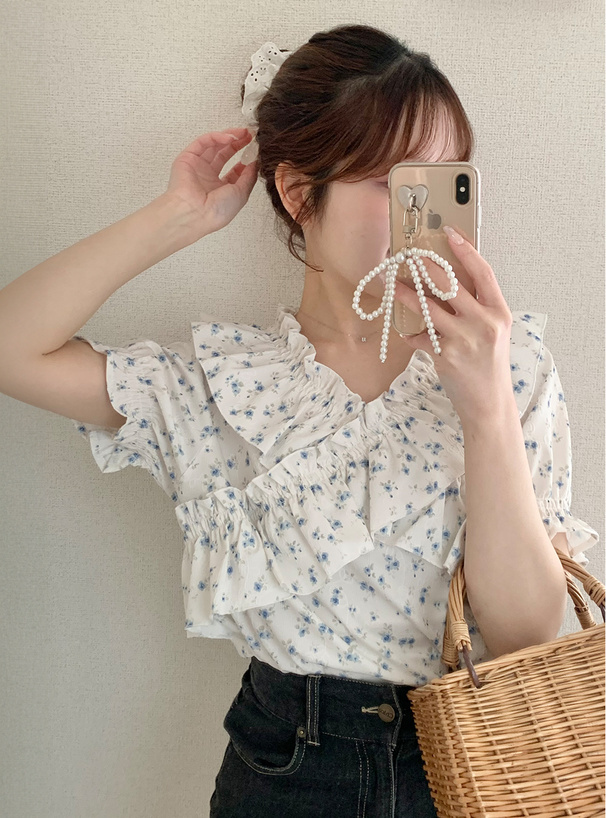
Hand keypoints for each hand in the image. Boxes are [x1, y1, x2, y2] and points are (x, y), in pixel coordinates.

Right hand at [165, 128, 258, 238]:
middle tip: (251, 136)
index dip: (245, 160)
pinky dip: (216, 137)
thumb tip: (255, 162)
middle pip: (224, 154)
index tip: (256, 152)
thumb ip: (249, 176)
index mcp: (220, 190)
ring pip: (214, 145)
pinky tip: (230, 138)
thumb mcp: (241, 193)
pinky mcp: (188, 157)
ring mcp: (198, 167)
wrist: (196, 212)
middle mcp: (208, 178)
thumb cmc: (217, 210)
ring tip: (244, 133)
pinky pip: (203, 142)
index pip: (234, 171)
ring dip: (229, 137)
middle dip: (238, 144)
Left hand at [393, 228, 514, 425]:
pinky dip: (410, 334)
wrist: (488, 403)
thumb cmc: (488, 365)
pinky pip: (420, 336)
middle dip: (425, 266)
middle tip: (409, 256)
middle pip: (450, 283)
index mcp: (499, 312)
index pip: (483, 272)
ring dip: (407, 294)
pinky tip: (406, 332)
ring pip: (428, 306)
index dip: (465, 250)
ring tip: (393, 285)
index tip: (449, 233)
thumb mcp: (493, 333)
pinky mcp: (445, 355)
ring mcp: (464, 338)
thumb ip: (477, 309)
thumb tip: (449, 284)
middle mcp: (483, 322)